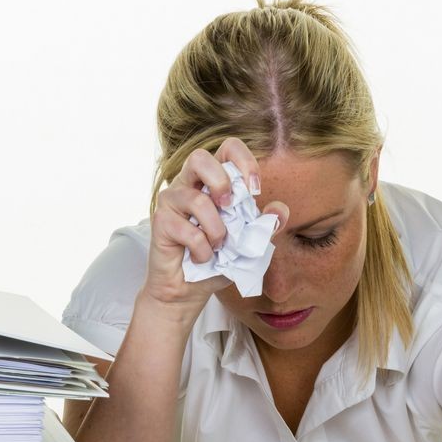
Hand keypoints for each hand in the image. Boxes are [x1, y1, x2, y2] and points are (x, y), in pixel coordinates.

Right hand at [143, 137, 289, 318]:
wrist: (188, 292)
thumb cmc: (216, 262)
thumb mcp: (248, 244)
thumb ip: (264, 226)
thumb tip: (281, 210)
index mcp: (211, 182)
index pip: (227, 149)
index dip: (244, 161)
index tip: (255, 190)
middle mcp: (188, 185)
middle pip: (199, 157)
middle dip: (221, 182)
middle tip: (230, 207)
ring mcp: (171, 201)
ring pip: (197, 200)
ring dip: (216, 230)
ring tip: (218, 247)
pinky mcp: (160, 222)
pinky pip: (188, 231)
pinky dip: (203, 250)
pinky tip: (202, 258)